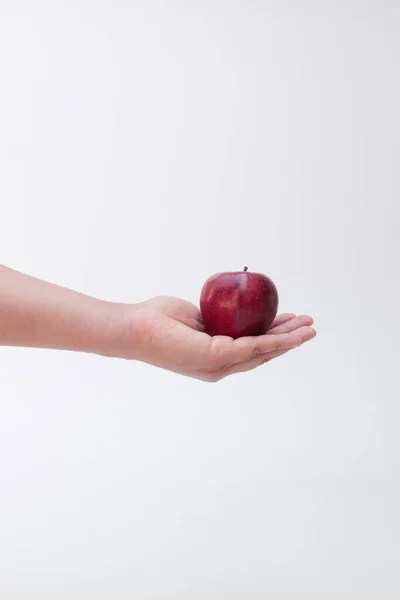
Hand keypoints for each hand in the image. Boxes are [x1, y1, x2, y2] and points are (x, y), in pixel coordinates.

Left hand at [111, 296, 315, 380]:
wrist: (134, 327)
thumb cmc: (156, 320)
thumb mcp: (195, 317)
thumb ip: (214, 319)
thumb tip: (228, 311)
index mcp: (214, 358)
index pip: (251, 350)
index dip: (275, 338)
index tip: (291, 323)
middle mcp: (219, 367)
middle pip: (262, 354)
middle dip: (289, 340)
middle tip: (310, 327)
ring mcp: (217, 365)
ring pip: (262, 352)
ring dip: (288, 341)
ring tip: (309, 329)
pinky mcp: (213, 356)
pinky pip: (250, 347)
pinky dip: (273, 341)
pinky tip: (290, 334)